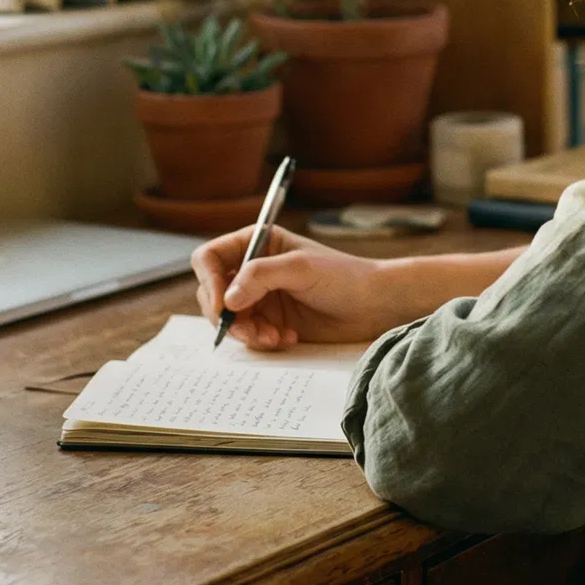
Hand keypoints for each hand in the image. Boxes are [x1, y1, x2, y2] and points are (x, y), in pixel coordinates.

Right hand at [192, 225, 401, 350]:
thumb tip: (228, 299)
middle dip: (227, 316)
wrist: (374, 305)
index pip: (210, 258)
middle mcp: (253, 270)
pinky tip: (286, 338)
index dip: (210, 281)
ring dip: (246, 332)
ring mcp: (261, 297)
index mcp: (258, 244)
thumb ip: (261, 276)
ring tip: (274, 337)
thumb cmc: (344, 276)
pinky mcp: (271, 321)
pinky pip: (249, 335)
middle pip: (213, 293)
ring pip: (229, 319)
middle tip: (249, 331)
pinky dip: (261, 340)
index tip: (224, 305)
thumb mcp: (301, 268)